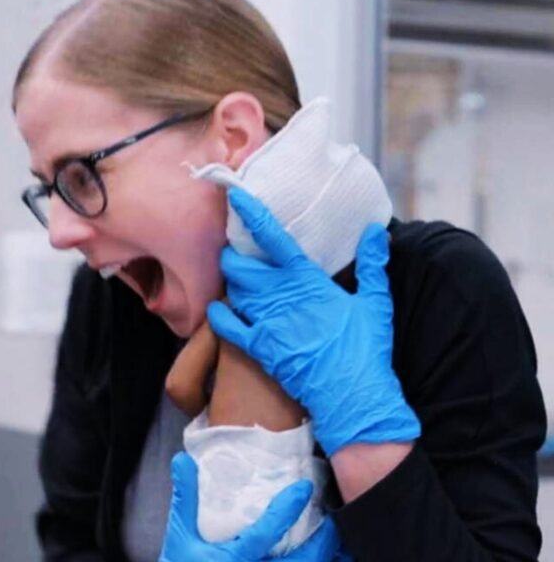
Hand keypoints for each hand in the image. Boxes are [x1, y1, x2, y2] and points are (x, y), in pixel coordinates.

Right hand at [160, 452, 344, 560]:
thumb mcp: (180, 534)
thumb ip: (186, 498)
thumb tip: (183, 460)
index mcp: (234, 559)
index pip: (266, 532)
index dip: (286, 508)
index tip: (303, 488)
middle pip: (302, 561)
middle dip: (321, 541)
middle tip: (329, 520)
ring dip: (319, 556)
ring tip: (326, 538)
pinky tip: (310, 555)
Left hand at [207, 188, 419, 455]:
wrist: (352, 397)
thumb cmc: (366, 350)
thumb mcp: (376, 304)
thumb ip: (372, 265)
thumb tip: (375, 231)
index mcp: (308, 282)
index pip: (275, 239)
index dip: (253, 215)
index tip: (237, 198)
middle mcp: (281, 298)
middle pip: (241, 266)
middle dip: (234, 255)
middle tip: (237, 250)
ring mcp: (266, 324)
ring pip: (233, 291)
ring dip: (231, 282)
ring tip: (235, 277)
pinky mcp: (259, 349)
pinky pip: (227, 327)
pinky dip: (218, 316)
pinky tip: (218, 309)